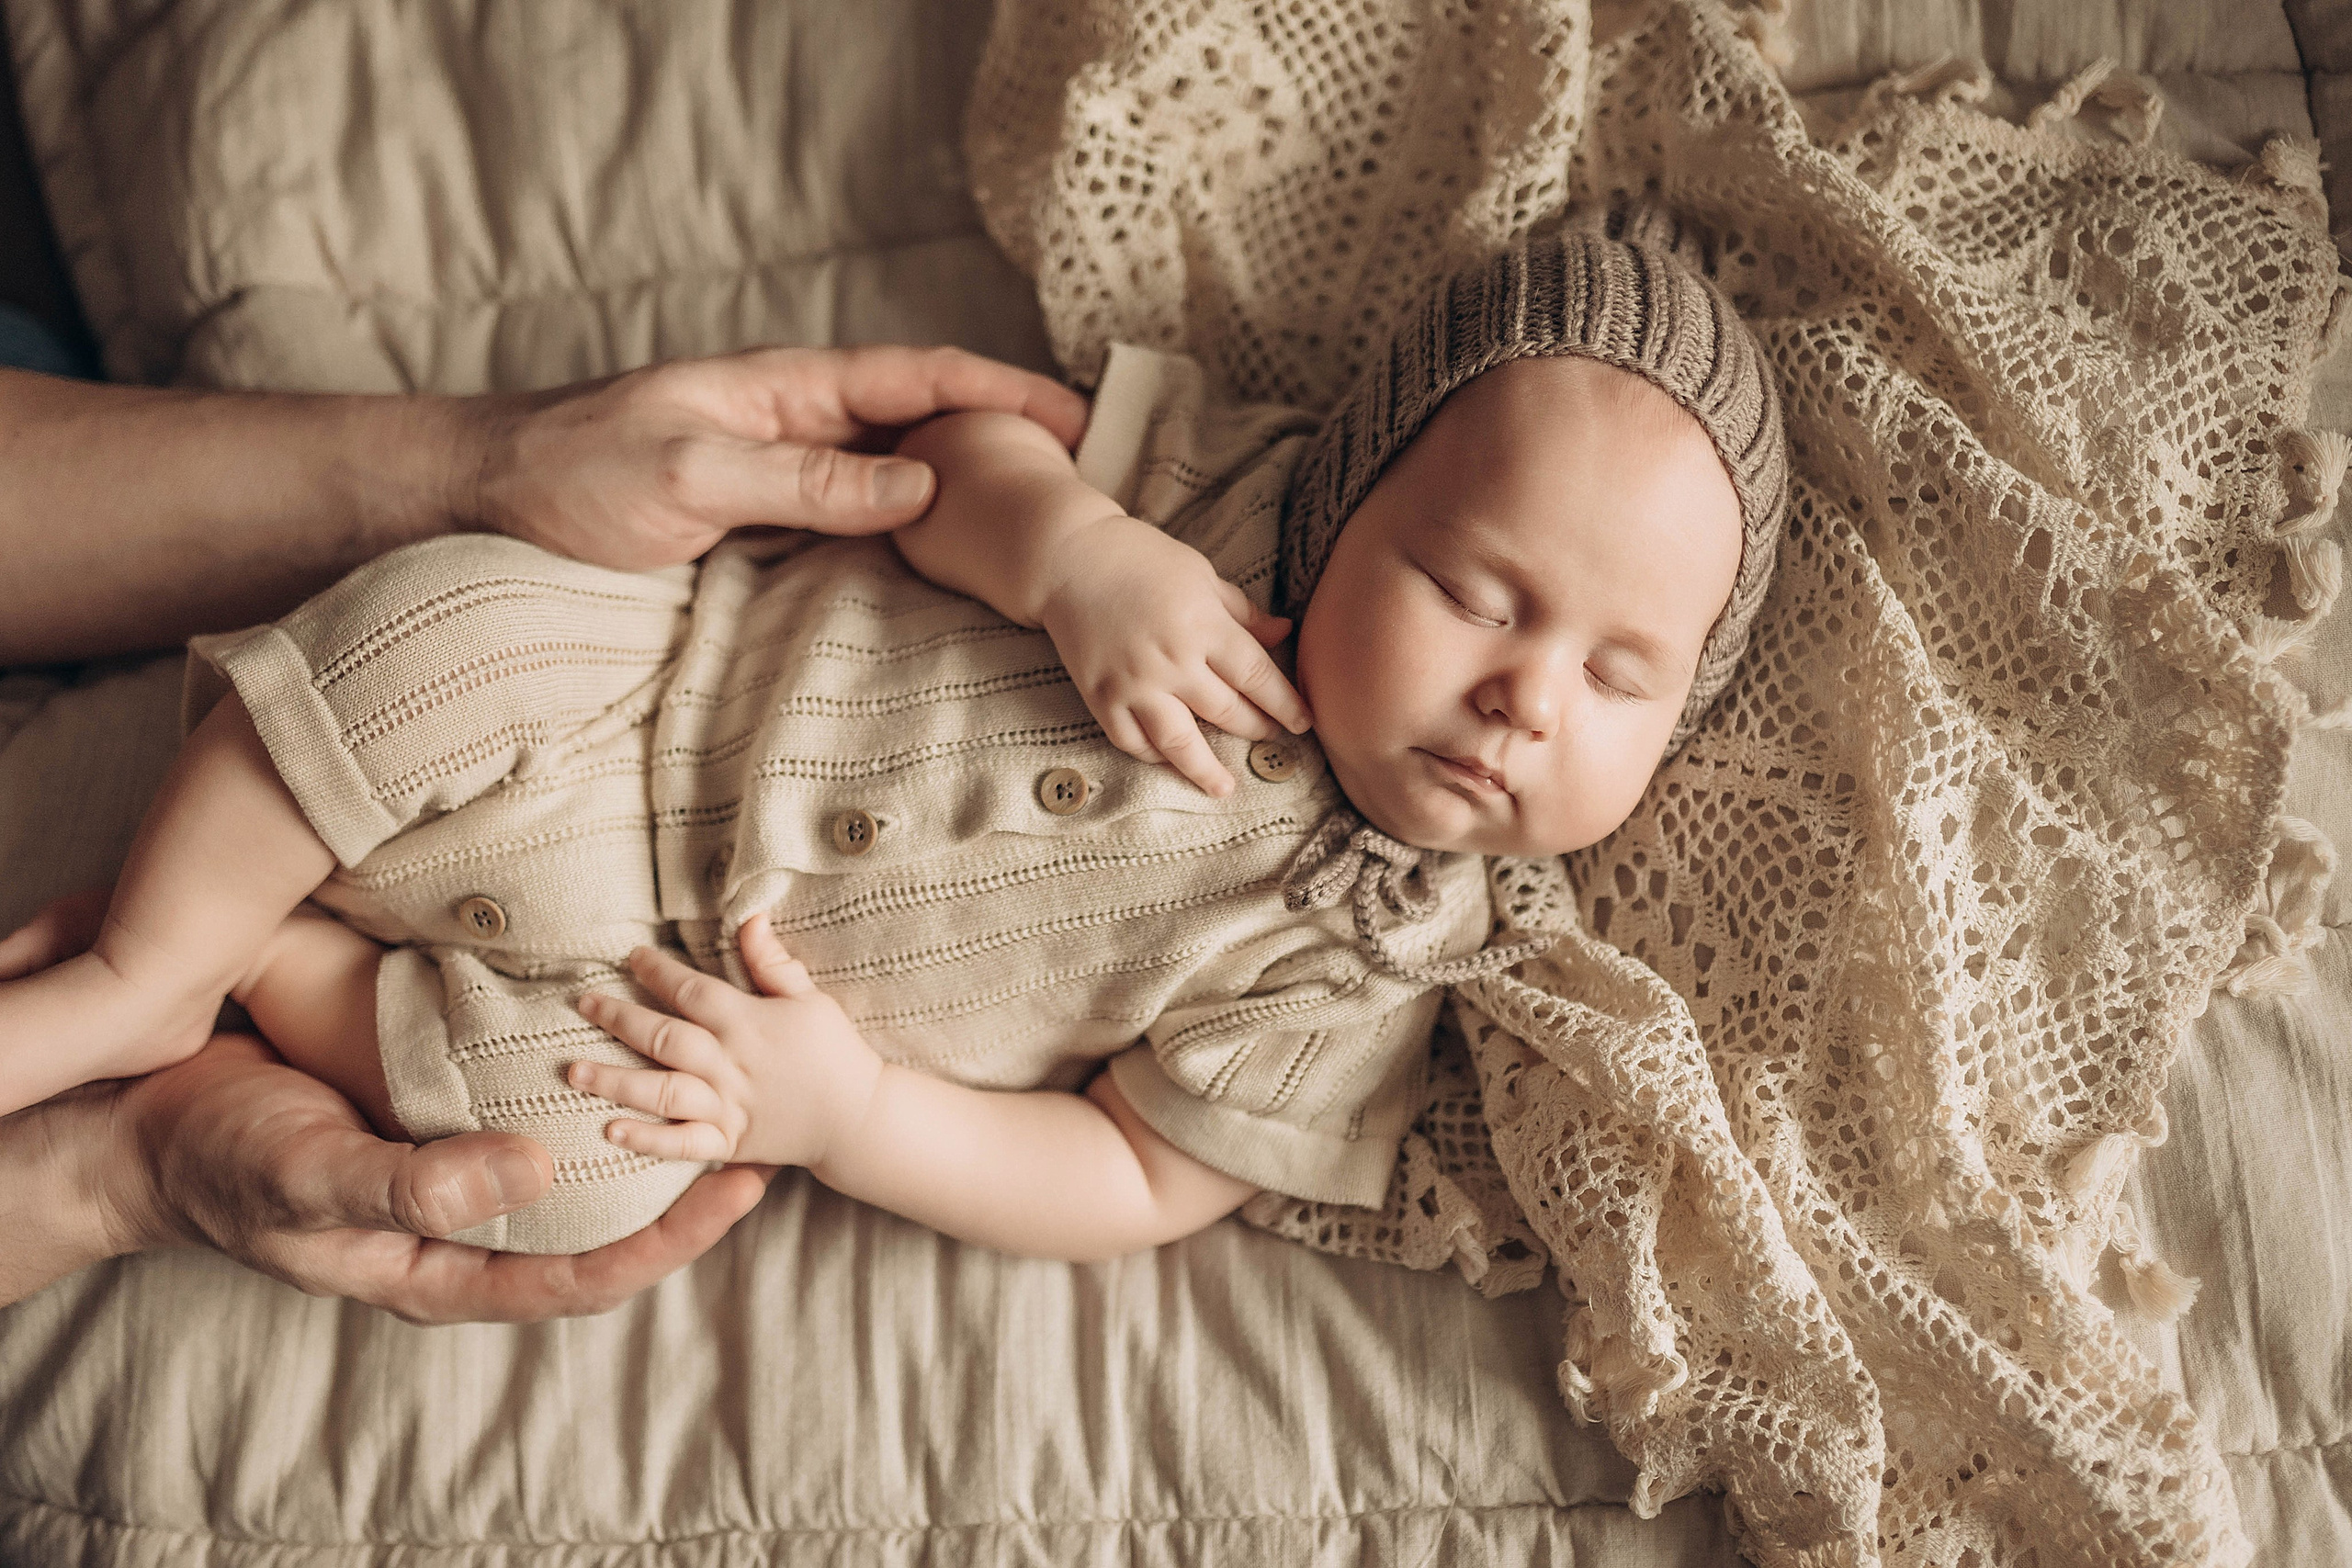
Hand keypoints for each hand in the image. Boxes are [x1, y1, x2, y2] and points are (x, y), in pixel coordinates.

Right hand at [0, 893, 769, 1322]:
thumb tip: (540, 1176)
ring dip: (644, 1129)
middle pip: (596, 1225)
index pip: (580, 1277)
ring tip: (719, 1080)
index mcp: (440, 1268)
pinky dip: (586, 1082)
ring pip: (574, 1167)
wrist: (142, 1117)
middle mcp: (461, 1225)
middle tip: (761, 1126)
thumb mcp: (308, 1175)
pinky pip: (532, 1108)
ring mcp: (453, 1169)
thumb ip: (413, 1185)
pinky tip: (630, 1036)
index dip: (668, 1241)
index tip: (742, 1189)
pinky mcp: (439, 1112)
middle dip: (680, 1183)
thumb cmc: (218, 1157)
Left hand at [464, 345, 1088, 570]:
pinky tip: (954, 562)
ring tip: (1045, 523)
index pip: (921, 378)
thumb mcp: (692, 474)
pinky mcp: (771, 517)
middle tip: (1091, 481)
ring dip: (972, 491)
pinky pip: (864, 519)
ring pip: (903, 474)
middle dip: (1009, 440)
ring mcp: (789, 468)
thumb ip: (807, 480)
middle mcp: (801, 421)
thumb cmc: (576, 472)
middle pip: (928, 422)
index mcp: (791, 388)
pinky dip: (919, 532)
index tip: (1077, 415)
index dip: (1004, 392)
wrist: (493, 494)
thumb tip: (924, 486)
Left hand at [568, 920, 883, 1168]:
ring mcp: (727, 1105)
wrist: (859, 1117)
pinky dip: (648, 1139)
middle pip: (663, 1036)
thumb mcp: (809, 998)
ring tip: (573, 1070)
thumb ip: (773, 962)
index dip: (658, 972)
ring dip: (615, 1080)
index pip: (691, 991)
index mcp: (748, 1023)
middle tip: (583, 1003)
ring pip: (661, 1090)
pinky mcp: (729, 1142)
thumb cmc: (835, 1052)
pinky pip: (683, 1143)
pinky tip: (612, 1131)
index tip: (632, 957)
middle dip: (619, 1018)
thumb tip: (750, 918)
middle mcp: (730, 1064)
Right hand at [1040, 516, 1311, 795]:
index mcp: (1204, 625)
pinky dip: (1154, 756)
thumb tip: (1286, 632)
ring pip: (1180, 743)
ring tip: (1225, 788)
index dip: (1285, 704)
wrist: (1068, 558)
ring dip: (1206, 770)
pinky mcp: (1101, 697)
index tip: (1304, 722)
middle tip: (1271, 739)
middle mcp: (1172, 661)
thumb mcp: (1201, 575)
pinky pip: (1132, 741)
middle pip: (1227, 712)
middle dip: (1256, 729)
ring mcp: (1134, 684)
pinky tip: (1170, 761)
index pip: (1257, 677)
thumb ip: (1243, 611)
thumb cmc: (1141, 558)